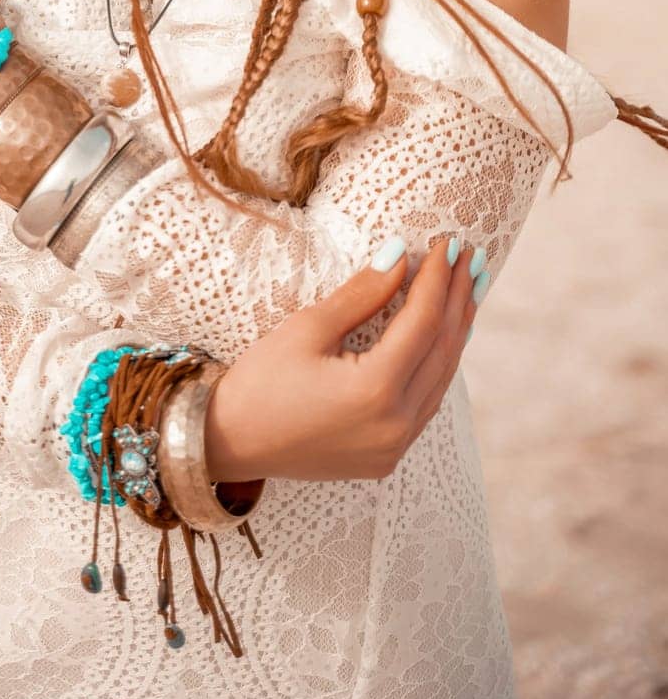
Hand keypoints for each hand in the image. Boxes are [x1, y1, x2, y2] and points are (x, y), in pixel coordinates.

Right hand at [203, 236, 478, 481]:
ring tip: (466, 290)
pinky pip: (426, 402)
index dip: (437, 278)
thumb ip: (362, 294)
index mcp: (375, 391)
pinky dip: (438, 364)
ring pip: (441, 378)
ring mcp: (394, 446)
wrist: (227, 443)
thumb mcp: (307, 328)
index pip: (423, 321)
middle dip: (457, 299)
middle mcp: (395, 425)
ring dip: (455, 331)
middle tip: (470, 257)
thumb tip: (401, 255)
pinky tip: (443, 337)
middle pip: (442, 350)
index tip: (447, 242)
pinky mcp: (386, 456)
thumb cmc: (259, 382)